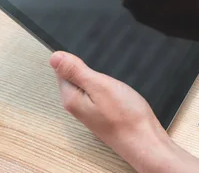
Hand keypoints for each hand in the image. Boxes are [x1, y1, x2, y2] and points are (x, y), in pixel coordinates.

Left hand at [50, 52, 198, 171]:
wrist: (145, 140)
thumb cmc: (126, 117)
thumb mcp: (100, 86)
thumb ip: (76, 71)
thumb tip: (54, 56)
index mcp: (71, 97)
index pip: (61, 68)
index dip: (75, 57)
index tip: (91, 57)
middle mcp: (76, 104)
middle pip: (73, 74)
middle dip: (87, 65)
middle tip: (104, 67)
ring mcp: (88, 109)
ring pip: (86, 82)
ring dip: (97, 74)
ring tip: (110, 77)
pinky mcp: (100, 111)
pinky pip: (96, 90)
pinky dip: (104, 84)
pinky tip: (115, 86)